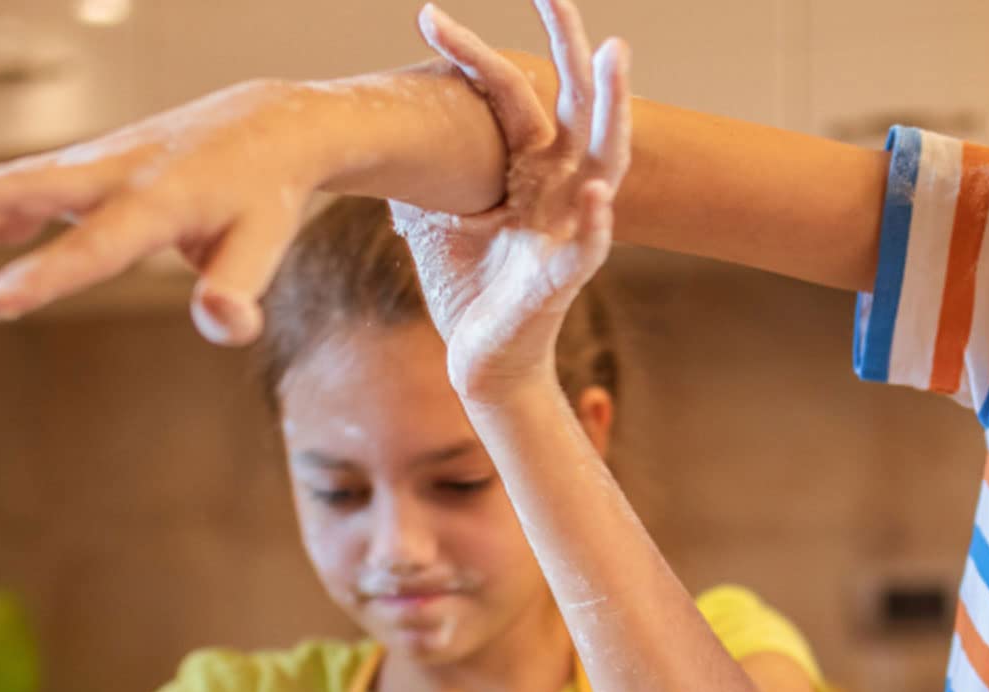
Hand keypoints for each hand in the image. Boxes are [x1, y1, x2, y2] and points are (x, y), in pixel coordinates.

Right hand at [0, 78, 328, 344]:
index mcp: (161, 200)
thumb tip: (222, 324)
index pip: (96, 249)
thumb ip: (240, 287)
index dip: (44, 277)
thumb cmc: (264, 197)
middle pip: (25, 191)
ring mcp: (93, 167)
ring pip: (9, 188)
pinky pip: (20, 191)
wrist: (264, 126)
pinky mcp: (84, 171)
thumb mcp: (265, 244)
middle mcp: (116, 174)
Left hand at [390, 0, 630, 400]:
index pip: (517, 96)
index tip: (431, 17)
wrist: (483, 360)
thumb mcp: (437, 220)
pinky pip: (587, 250)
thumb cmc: (470, 290)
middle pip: (578, 108)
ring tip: (613, 62)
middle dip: (572, 50)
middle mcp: (558, 193)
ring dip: (611, 113)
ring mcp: (567, 234)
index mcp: (531, 173)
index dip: (479, 55)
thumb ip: (424, 173)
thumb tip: (375, 131)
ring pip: (602, 165)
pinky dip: (594, 224)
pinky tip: (594, 195)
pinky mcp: (561, 283)